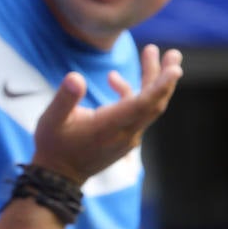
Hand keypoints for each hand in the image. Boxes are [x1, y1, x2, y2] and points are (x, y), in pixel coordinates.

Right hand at [32, 44, 182, 182]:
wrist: (59, 175)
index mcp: (109, 127)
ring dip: (154, 81)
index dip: (160, 86)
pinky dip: (132, 93)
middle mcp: (125, 133)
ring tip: (152, 53)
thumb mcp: (51, 119)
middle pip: (154, 103)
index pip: (142, 105)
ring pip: (148, 106)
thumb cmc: (53, 144)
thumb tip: (76, 77)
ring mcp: (127, 136)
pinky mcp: (125, 137)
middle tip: (174, 54)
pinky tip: (113, 80)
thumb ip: (65, 98)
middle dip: (165, 78)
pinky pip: (137, 112)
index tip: (175, 69)